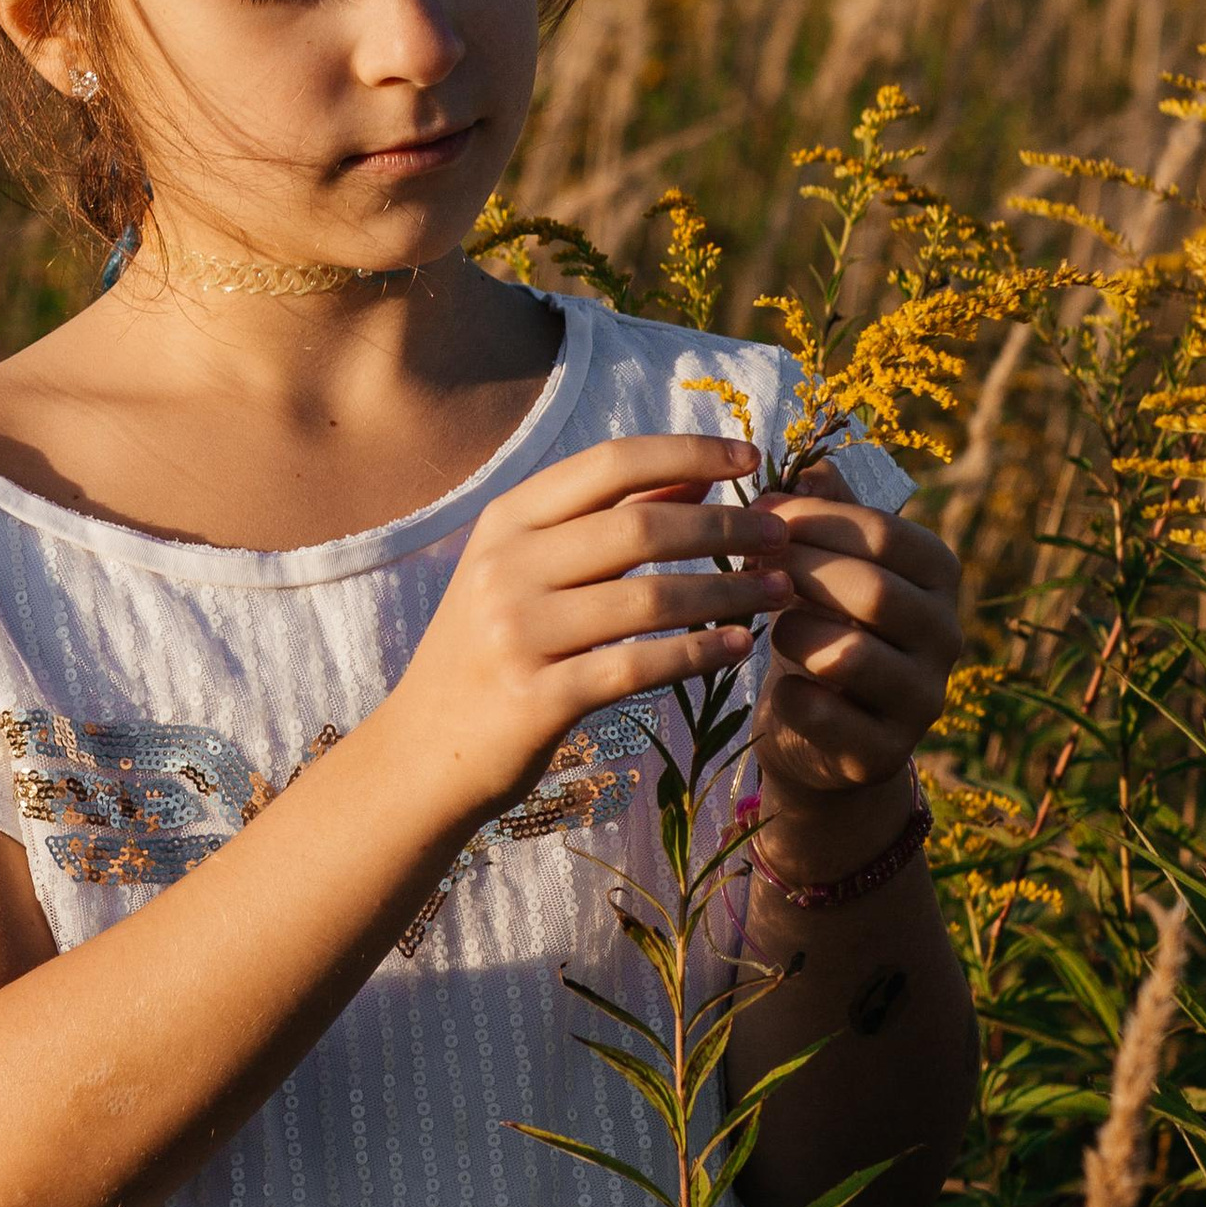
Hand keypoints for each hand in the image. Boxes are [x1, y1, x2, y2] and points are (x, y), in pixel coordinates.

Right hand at [391, 433, 795, 825]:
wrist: (422, 754)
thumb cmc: (489, 654)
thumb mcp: (526, 572)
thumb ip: (604, 521)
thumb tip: (694, 477)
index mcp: (506, 521)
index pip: (610, 463)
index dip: (688, 452)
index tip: (751, 456)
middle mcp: (506, 567)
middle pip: (641, 527)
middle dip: (726, 526)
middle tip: (783, 534)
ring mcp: (517, 633)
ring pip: (651, 599)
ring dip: (728, 591)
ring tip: (778, 590)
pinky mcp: (537, 699)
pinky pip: (638, 666)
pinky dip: (697, 652)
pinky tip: (737, 646)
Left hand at [751, 463, 962, 836]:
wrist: (823, 734)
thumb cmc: (821, 626)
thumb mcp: (827, 564)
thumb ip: (824, 512)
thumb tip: (808, 461)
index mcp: (940, 577)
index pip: (885, 533)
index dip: (815, 518)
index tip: (759, 511)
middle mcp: (947, 637)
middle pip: (873, 590)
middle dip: (800, 571)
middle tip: (747, 561)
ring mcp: (922, 700)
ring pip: (850, 655)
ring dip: (794, 633)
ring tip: (772, 625)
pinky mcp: (882, 754)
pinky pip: (824, 715)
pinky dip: (790, 696)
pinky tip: (781, 685)